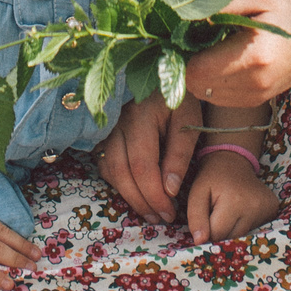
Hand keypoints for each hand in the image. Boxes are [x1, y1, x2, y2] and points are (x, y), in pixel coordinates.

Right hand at [96, 92, 202, 225]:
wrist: (160, 74)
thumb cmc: (178, 99)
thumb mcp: (188, 121)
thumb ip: (180, 154)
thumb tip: (169, 190)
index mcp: (140, 116)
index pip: (142, 165)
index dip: (154, 194)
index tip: (169, 212)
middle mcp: (116, 122)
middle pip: (121, 172)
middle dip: (141, 201)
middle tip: (159, 217)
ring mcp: (106, 128)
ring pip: (109, 170)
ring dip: (128, 196)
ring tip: (149, 211)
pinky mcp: (103, 134)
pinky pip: (104, 164)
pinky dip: (118, 183)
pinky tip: (135, 191)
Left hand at [183, 0, 290, 109]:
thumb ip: (217, 3)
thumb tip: (179, 14)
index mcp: (254, 58)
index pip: (194, 69)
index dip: (184, 47)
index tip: (189, 26)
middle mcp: (253, 85)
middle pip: (194, 83)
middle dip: (190, 58)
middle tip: (201, 31)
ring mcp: (255, 96)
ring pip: (203, 92)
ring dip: (201, 68)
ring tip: (216, 42)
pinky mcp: (256, 100)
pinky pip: (218, 95)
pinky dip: (214, 76)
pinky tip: (227, 55)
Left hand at [184, 153, 278, 244]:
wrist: (233, 159)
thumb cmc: (211, 178)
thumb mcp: (197, 192)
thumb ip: (195, 217)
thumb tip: (200, 241)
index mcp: (234, 202)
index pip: (217, 234)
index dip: (207, 231)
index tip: (205, 218)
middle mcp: (255, 207)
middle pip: (231, 238)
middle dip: (220, 231)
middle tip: (216, 212)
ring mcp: (267, 209)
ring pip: (242, 236)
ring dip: (232, 229)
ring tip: (228, 212)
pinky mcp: (273, 210)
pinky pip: (254, 229)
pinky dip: (244, 225)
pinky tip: (241, 211)